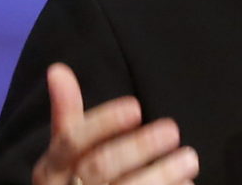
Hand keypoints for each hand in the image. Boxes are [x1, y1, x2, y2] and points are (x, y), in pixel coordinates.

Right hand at [32, 63, 198, 184]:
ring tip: (190, 159)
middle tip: (173, 130)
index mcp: (51, 169)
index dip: (103, 122)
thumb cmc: (71, 182)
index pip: (71, 141)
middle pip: (101, 167)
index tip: (135, 106)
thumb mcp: (63, 154)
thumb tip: (57, 68)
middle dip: (138, 147)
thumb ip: (66, 114)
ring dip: (161, 176)